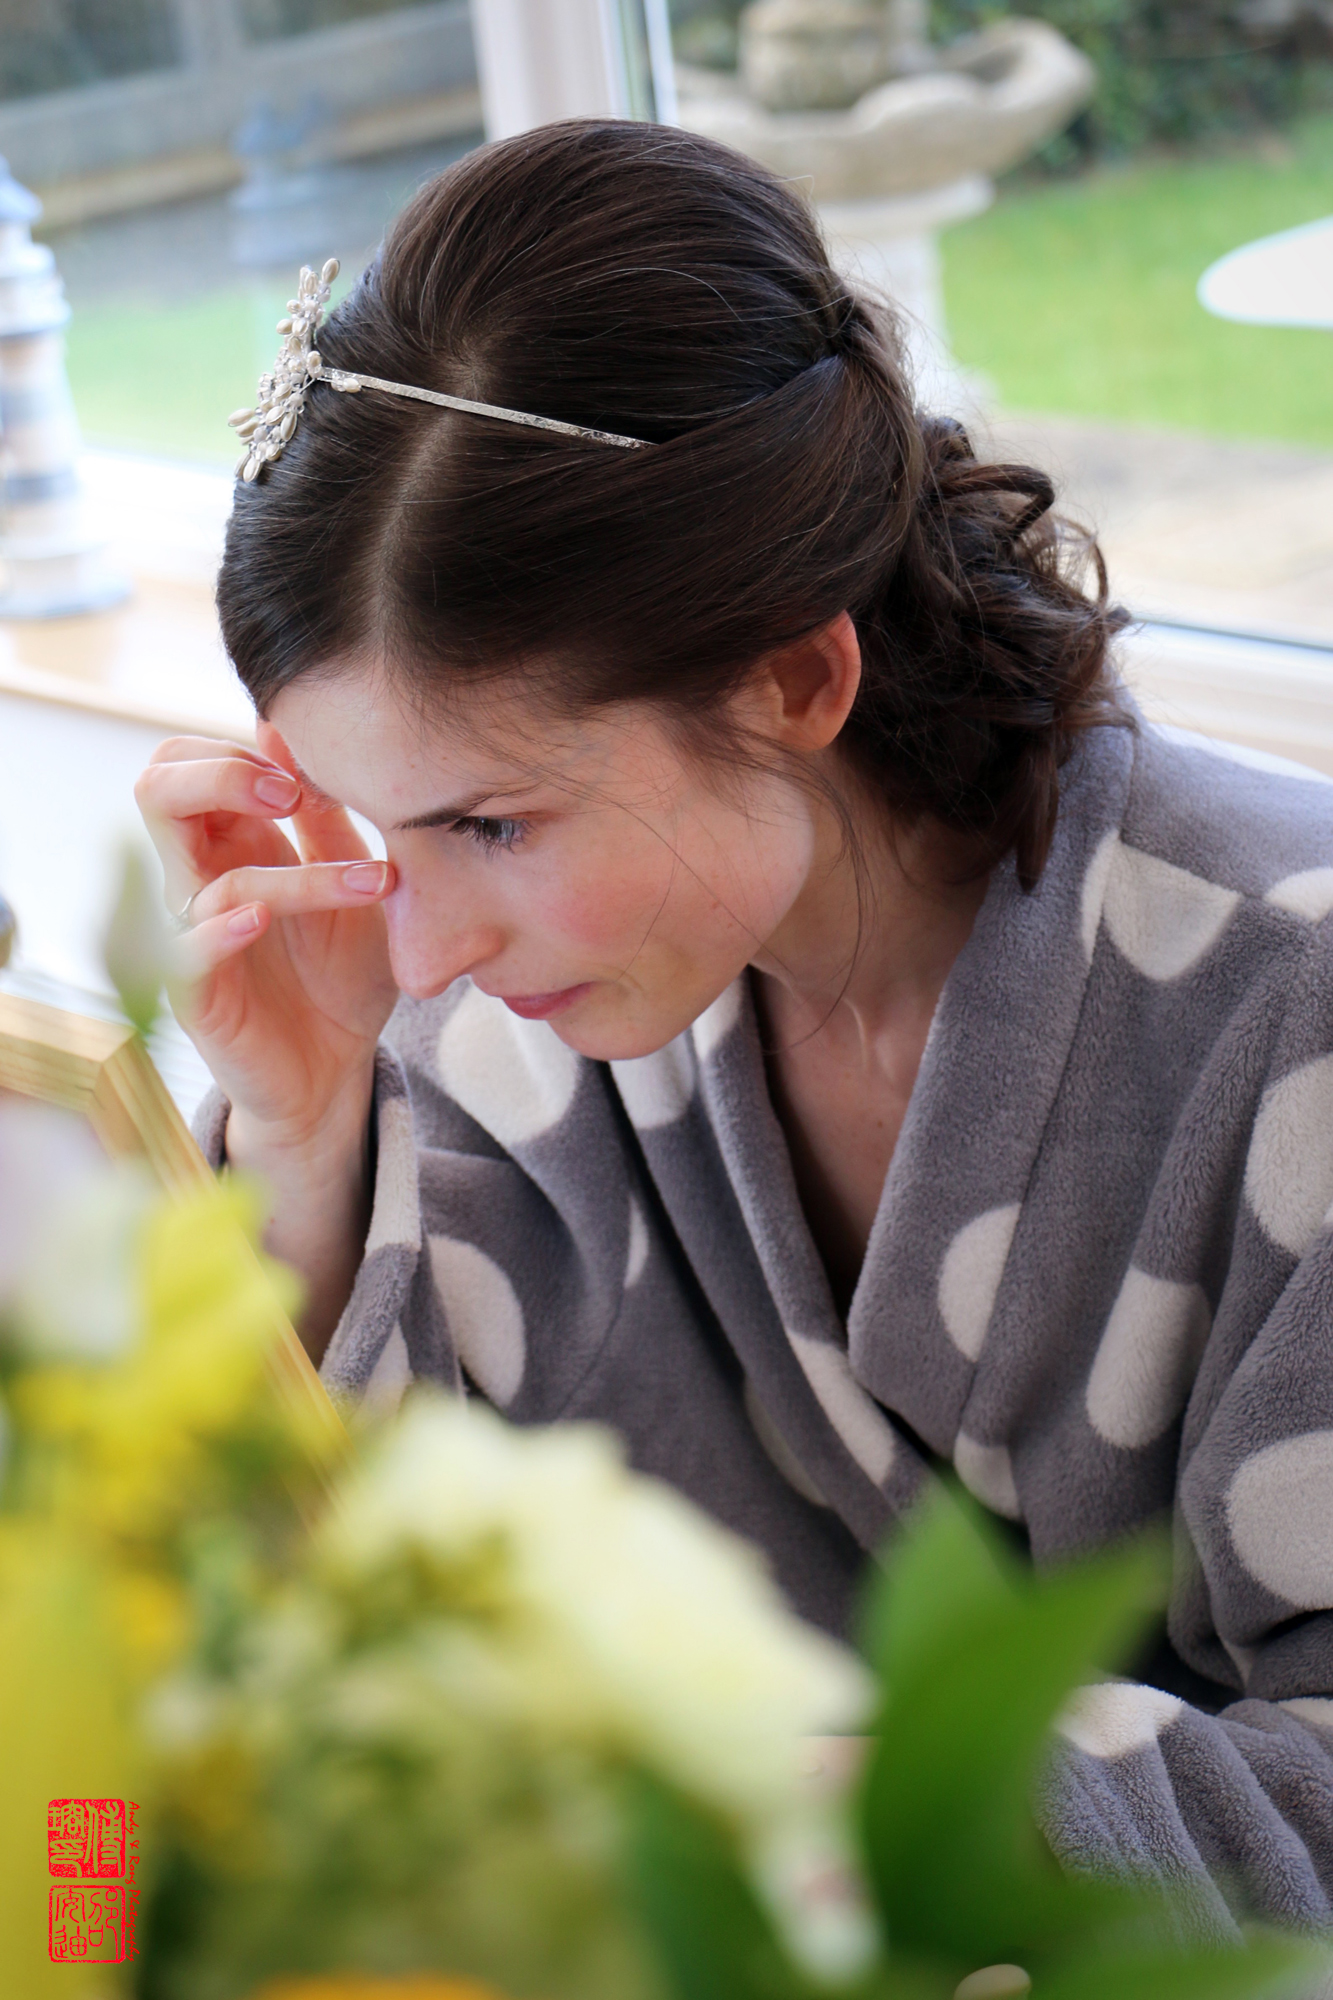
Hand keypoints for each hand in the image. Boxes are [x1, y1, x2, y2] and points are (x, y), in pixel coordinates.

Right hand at [136, 721, 398, 1154]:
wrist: (338, 1068)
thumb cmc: (341, 972)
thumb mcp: (354, 886)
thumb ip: (327, 819)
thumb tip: (286, 731)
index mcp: (231, 843)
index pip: (185, 761)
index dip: (238, 750)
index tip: (310, 767)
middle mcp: (200, 880)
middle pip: (158, 791)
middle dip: (220, 773)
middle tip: (292, 793)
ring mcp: (191, 936)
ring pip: (207, 875)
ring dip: (298, 874)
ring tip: (373, 883)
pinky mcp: (196, 995)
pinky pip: (188, 952)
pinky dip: (220, 931)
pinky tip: (260, 921)